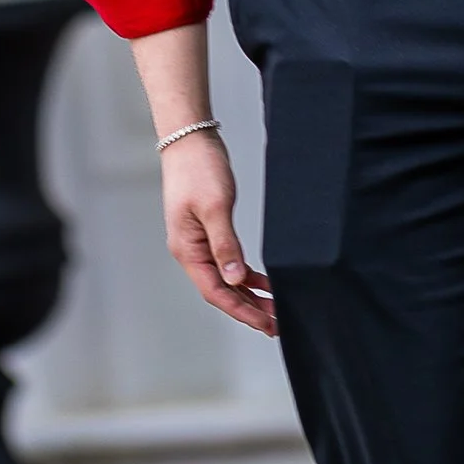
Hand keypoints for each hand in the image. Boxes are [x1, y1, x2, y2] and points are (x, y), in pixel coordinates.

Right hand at [159, 132, 275, 334]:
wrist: (189, 139)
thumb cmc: (198, 168)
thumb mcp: (215, 207)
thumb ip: (225, 245)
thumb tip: (235, 279)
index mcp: (187, 249)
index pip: (215, 291)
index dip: (241, 310)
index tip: (265, 324)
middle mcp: (190, 251)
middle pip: (220, 290)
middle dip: (248, 308)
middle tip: (276, 324)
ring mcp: (198, 242)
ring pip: (225, 279)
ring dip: (248, 294)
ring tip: (273, 308)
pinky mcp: (208, 231)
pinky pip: (227, 262)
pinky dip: (245, 275)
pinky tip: (262, 283)